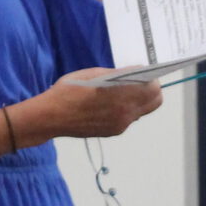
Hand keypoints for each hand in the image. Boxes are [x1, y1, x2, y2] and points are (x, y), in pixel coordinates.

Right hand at [18, 69, 163, 141]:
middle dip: (150, 90)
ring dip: (138, 100)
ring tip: (121, 91)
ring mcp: (120, 124)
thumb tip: (134, 73)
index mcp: (122, 96)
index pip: (153, 89)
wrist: (52, 116)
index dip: (150, 78)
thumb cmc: (70, 90)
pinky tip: (110, 103)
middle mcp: (125, 113)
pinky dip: (125, 109)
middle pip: (154, 102)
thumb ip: (118, 74)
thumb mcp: (93, 74)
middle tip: (137, 81)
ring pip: (141, 110)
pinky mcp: (113, 132)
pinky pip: (128, 118)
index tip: (142, 72)